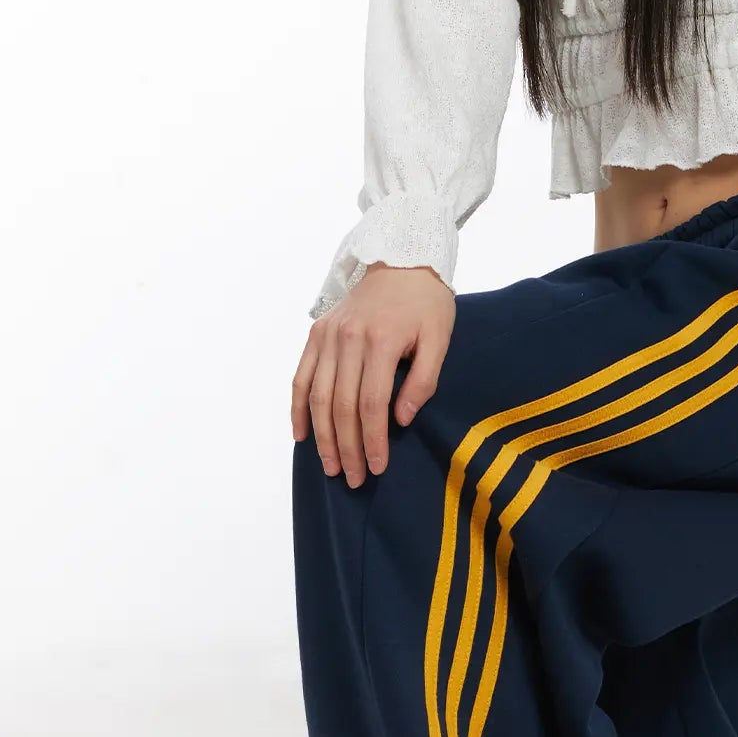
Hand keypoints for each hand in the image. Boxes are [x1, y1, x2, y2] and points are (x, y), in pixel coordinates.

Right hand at [292, 263, 456, 486]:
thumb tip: (401, 419)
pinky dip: (298, 407)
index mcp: (379, 340)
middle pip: (340, 405)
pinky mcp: (317, 333)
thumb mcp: (439, 337)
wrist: (402, 258)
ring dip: (321, 436)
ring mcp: (327, 336)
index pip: (371, 403)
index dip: (372, 440)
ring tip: (329, 466)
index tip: (377, 467)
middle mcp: (347, 339)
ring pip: (316, 396)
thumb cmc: (426, 301)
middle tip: (352, 478)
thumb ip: (423, 379)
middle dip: (346, 447)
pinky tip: (302, 435)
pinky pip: (301, 376)